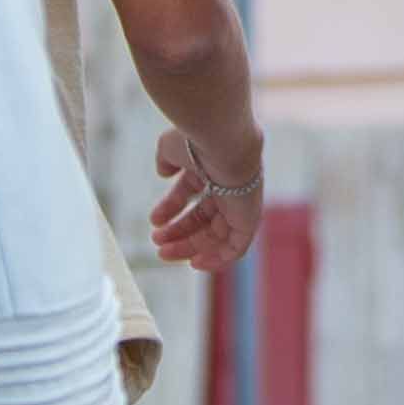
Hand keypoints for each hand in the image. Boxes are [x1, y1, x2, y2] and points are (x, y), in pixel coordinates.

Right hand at [149, 124, 264, 269]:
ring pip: (216, 235)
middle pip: (203, 218)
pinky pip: (236, 247)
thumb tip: (163, 172)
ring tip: (163, 253)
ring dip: (189, 246)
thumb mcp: (172, 147)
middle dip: (178, 232)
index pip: (191, 193)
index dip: (171, 208)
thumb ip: (166, 159)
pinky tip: (195, 263)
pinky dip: (218, 258)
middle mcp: (228, 187)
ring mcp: (240, 204)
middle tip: (157, 242)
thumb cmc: (197, 141)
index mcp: (211, 168)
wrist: (224, 142)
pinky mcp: (249, 220)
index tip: (154, 220)